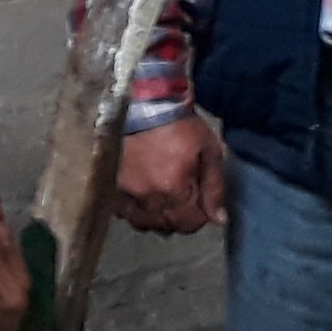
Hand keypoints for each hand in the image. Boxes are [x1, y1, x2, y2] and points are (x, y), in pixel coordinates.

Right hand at [115, 116, 227, 234]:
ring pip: (144, 223)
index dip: (200, 216)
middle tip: (185, 200)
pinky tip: (144, 198)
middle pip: (167, 226)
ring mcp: (127, 193)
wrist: (144, 104)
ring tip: (164, 201)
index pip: (189, 223)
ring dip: (157, 218)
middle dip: (180, 218)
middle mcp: (148, 198)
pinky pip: (125, 212)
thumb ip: (214, 188)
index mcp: (173, 190)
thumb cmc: (181, 126)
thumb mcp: (209, 152)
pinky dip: (136, 210)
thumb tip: (218, 220)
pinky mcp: (113, 186)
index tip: (202, 202)